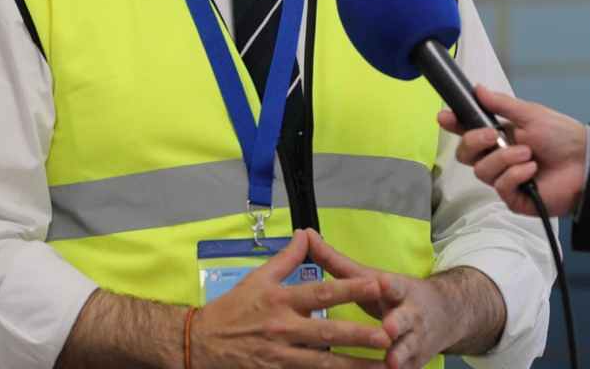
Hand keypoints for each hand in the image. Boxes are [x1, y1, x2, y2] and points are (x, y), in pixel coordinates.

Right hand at [191, 229, 390, 366]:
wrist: (201, 344)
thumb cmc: (232, 309)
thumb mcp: (257, 278)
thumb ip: (286, 258)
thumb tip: (306, 234)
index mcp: (280, 300)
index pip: (320, 293)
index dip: (349, 289)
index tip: (375, 285)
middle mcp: (283, 329)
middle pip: (327, 333)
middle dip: (359, 335)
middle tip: (388, 334)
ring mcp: (281, 357)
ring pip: (324, 364)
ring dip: (354, 366)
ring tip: (382, 365)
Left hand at [304, 231, 502, 368]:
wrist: (444, 315)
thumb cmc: (395, 294)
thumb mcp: (371, 277)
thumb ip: (337, 262)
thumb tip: (307, 235)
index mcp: (399, 290)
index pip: (395, 285)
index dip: (389, 285)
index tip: (383, 283)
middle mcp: (410, 315)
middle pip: (404, 320)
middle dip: (397, 324)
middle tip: (388, 328)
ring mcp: (415, 340)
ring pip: (407, 350)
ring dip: (399, 356)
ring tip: (391, 362)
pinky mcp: (414, 363)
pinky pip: (404, 368)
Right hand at [437, 85, 587, 217]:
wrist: (586, 163)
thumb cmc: (562, 136)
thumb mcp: (530, 114)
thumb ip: (501, 104)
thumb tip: (477, 88)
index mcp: (499, 136)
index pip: (467, 131)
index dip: (453, 124)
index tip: (444, 116)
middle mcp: (498, 158)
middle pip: (465, 154)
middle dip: (474, 142)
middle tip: (493, 136)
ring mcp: (505, 179)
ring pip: (482, 171)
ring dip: (504, 159)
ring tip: (528, 154)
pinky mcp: (514, 198)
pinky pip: (500, 187)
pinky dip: (515, 175)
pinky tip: (532, 170)